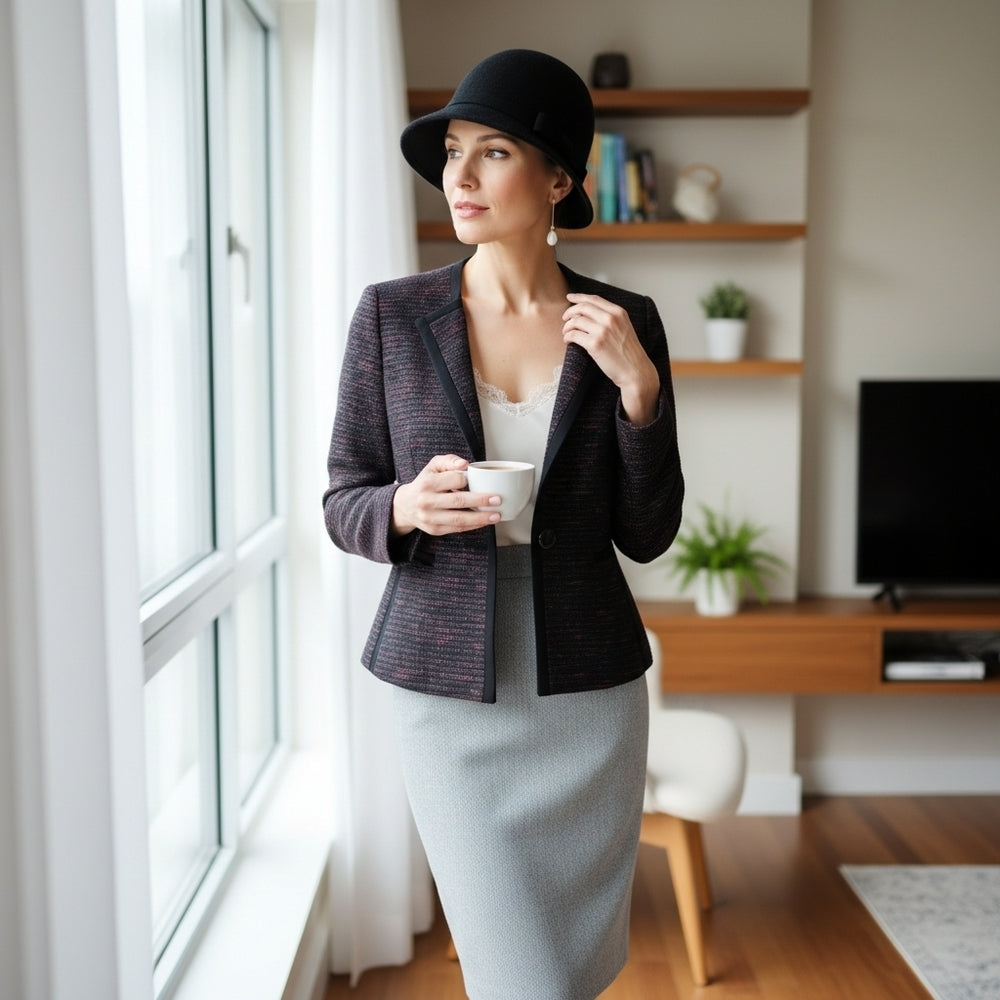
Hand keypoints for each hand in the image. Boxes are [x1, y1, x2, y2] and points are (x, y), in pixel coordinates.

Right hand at [391, 454, 501, 536]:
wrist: (405, 505)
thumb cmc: (425, 483)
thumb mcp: (433, 466)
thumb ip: (449, 460)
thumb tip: (465, 464)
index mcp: (427, 483)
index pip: (454, 480)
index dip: (469, 479)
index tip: (482, 480)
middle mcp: (426, 501)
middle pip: (458, 501)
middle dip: (480, 500)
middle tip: (497, 499)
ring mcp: (430, 518)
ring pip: (459, 519)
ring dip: (480, 518)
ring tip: (496, 515)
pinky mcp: (434, 530)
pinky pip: (457, 529)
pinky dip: (473, 526)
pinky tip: (484, 522)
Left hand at [562, 293, 659, 424]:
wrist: (635, 371)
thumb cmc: (629, 353)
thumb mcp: (625, 328)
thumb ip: (611, 318)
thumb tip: (589, 313)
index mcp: (618, 312)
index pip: (594, 299)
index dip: (579, 297)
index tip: (570, 297)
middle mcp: (610, 318)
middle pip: (582, 307)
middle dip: (570, 312)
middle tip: (564, 319)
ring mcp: (602, 331)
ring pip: (575, 321)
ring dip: (567, 327)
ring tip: (566, 333)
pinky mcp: (594, 344)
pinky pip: (573, 334)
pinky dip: (567, 337)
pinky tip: (568, 341)